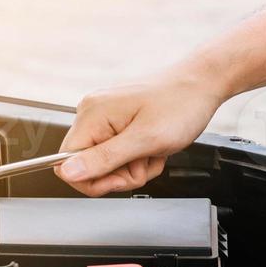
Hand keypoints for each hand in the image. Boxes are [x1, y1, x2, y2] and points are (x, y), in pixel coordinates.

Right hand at [57, 68, 225, 195]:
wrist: (200, 86)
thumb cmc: (180, 105)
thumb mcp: (144, 140)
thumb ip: (104, 158)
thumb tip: (67, 173)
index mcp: (92, 116)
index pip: (65, 164)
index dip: (93, 180)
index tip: (122, 178)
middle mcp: (92, 114)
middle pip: (88, 167)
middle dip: (120, 174)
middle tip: (145, 161)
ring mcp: (105, 118)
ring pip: (107, 164)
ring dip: (134, 167)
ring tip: (153, 151)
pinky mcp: (118, 123)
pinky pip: (119, 154)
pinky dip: (139, 158)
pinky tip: (153, 148)